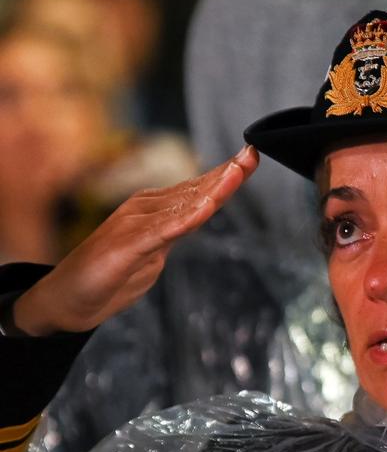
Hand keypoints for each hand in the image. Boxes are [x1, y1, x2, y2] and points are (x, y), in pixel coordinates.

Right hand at [13, 145, 258, 335]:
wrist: (66, 298)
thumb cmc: (107, 276)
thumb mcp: (150, 253)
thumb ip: (172, 234)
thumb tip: (193, 220)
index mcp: (155, 212)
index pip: (197, 191)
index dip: (225, 175)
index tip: (252, 157)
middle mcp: (146, 210)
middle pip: (196, 190)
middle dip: (228, 172)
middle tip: (253, 153)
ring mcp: (137, 224)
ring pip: (185, 204)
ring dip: (215, 187)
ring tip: (239, 170)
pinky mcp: (128, 244)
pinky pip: (165, 229)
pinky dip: (188, 218)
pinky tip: (207, 207)